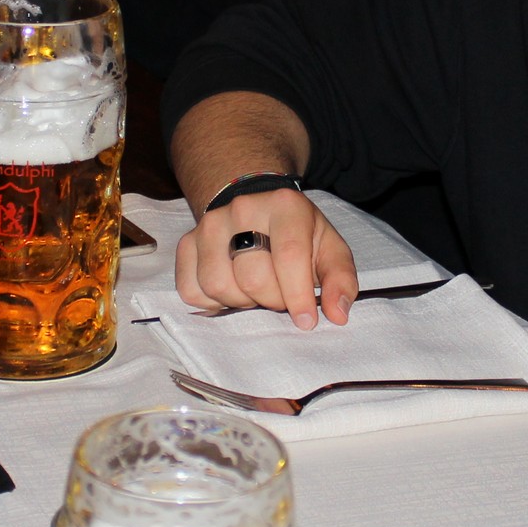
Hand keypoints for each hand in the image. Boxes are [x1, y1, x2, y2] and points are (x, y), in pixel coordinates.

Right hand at [176, 187, 358, 329]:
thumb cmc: (298, 236)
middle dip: (272, 300)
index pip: (288, 255)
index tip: (306, 321)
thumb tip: (338, 314)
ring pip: (218, 285)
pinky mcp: (187, 244)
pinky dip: (213, 303)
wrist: (258, 213)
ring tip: (256, 292)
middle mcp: (242, 208)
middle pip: (252, 277)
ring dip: (242, 302)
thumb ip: (340, 280)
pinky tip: (233, 291)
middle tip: (281, 298)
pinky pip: (192, 291)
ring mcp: (209, 225)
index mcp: (285, 205)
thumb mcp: (330, 250)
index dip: (297, 296)